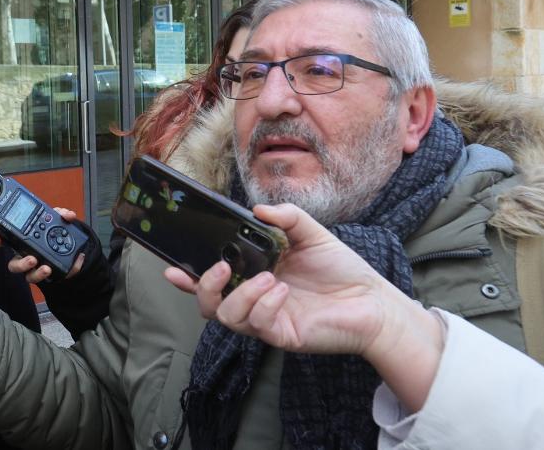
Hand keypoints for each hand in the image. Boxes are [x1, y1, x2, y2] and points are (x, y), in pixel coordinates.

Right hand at [0, 208, 84, 282]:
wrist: (70, 252)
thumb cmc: (55, 235)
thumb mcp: (56, 220)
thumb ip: (60, 215)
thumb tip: (67, 214)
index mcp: (22, 241)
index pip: (4, 241)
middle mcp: (25, 256)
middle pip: (14, 265)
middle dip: (20, 264)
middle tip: (31, 259)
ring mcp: (35, 268)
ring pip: (29, 276)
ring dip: (37, 273)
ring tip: (46, 268)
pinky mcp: (49, 275)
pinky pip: (51, 278)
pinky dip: (61, 271)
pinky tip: (71, 265)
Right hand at [164, 203, 443, 409]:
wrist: (373, 300)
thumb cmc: (341, 269)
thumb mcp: (310, 233)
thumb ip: (285, 217)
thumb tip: (256, 208)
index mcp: (253, 274)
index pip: (212, 279)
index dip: (186, 276)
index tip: (170, 267)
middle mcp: (254, 299)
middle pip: (208, 304)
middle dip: (203, 287)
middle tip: (220, 268)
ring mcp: (266, 319)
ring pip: (227, 317)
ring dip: (240, 295)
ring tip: (267, 277)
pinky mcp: (281, 335)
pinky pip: (258, 324)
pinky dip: (264, 304)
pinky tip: (282, 290)